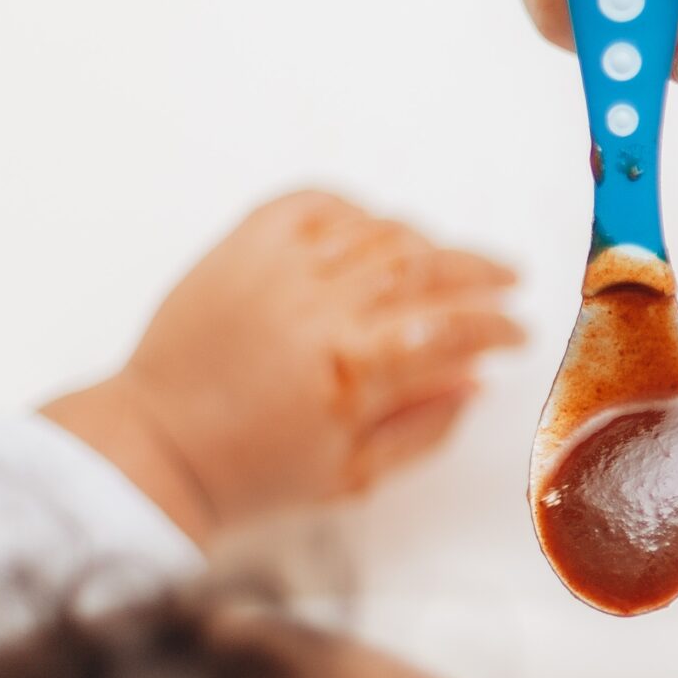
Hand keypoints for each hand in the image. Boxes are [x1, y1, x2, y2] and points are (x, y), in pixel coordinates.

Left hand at [42, 192, 522, 544]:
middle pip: (427, 264)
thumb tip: (476, 380)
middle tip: (509, 279)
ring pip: (380, 230)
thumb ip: (426, 427)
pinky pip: (315, 203)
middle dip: (480, 269)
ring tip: (445, 264)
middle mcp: (320, 306)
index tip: (518, 333)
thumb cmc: (254, 469)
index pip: (454, 327)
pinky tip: (374, 233)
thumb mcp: (357, 474)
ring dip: (426, 243)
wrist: (158, 445)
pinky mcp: (243, 246)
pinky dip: (355, 211)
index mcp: (353, 371)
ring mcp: (279, 268)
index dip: (499, 326)